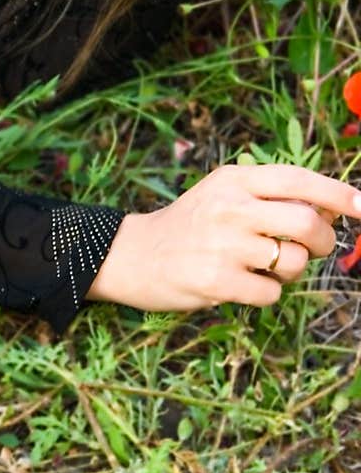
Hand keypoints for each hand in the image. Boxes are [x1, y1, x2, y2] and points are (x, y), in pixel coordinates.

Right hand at [86, 163, 359, 310]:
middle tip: (316, 248)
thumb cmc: (189, 225)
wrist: (133, 255)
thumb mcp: (222, 195)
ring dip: (290, 269)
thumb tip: (329, 210)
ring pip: (295, 261)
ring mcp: (223, 245)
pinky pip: (273, 292)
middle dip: (324, 241)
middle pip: (308, 223)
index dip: (338, 193)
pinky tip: (240, 283)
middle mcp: (230, 207)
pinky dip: (265, 292)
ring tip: (261, 265)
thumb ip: (268, 197)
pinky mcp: (217, 281)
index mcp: (234, 179)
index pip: (298, 180)